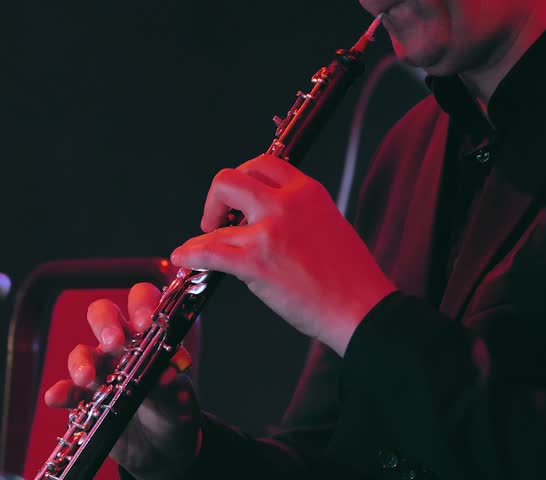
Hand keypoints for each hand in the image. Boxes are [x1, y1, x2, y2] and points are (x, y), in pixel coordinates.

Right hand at [44, 283, 201, 479]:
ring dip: (81, 362)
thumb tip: (165, 373)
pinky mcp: (86, 398)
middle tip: (113, 343)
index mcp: (152, 336)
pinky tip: (56, 398)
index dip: (141, 305)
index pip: (143, 302)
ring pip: (82, 351)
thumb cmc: (175, 412)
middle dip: (105, 324)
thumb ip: (173, 385)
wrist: (164, 451)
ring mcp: (102, 370)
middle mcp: (124, 346)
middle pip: (104, 315)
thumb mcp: (181, 399)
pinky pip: (68, 391)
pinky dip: (61, 392)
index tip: (145, 324)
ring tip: (87, 378)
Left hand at [170, 154, 395, 356]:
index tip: (237, 197)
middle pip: (230, 180)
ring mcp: (269, 231)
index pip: (263, 164)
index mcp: (307, 191)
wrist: (361, 308)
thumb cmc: (350, 276)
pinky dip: (191, 255)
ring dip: (201, 238)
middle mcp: (286, 204)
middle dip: (215, 199)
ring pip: (215, 224)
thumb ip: (297, 213)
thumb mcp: (328, 223)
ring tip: (197, 249)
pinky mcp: (255, 262)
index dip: (242, 178)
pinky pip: (209, 253)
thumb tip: (263, 217)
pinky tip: (184, 258)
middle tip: (215, 219)